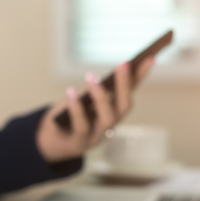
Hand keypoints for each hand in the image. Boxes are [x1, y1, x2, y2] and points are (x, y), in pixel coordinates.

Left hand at [36, 57, 154, 162]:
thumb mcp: (83, 98)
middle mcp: (110, 125)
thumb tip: (103, 75)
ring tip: (91, 77)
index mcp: (113, 111)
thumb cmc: (68, 116)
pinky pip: (81, 126)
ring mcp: (97, 136)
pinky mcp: (79, 143)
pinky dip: (76, 109)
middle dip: (125, 85)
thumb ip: (95, 88)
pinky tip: (71, 92)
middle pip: (123, 107)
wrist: (49, 142)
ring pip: (107, 119)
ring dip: (101, 97)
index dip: (141, 76)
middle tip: (123, 64)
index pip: (131, 91)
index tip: (150, 57)